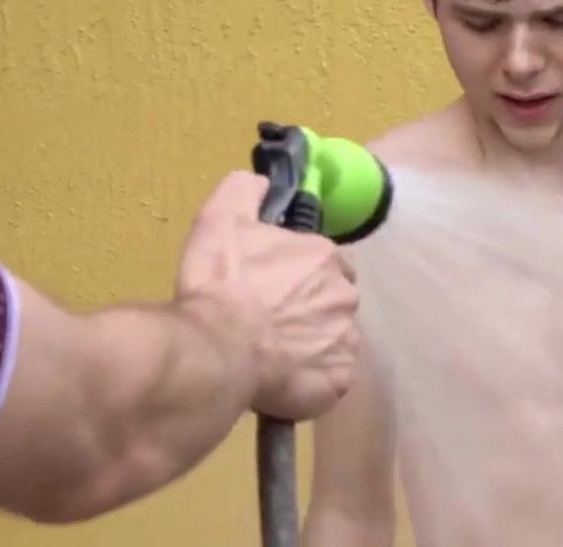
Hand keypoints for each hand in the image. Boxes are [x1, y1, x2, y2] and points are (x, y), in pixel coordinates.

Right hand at [174, 170, 359, 420]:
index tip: (276, 286)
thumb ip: (244, 191)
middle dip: (311, 308)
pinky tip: (286, 380)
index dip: (302, 274)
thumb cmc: (220, 284)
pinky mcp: (339, 380)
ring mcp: (346, 341)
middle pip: (335, 300)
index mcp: (324, 256)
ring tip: (275, 354)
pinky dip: (314, 380)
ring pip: (336, 340)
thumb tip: (261, 181)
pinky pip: (333, 379)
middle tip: (272, 321)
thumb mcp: (221, 219)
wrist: (216, 349)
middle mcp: (345, 295)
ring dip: (313, 344)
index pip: (328, 262)